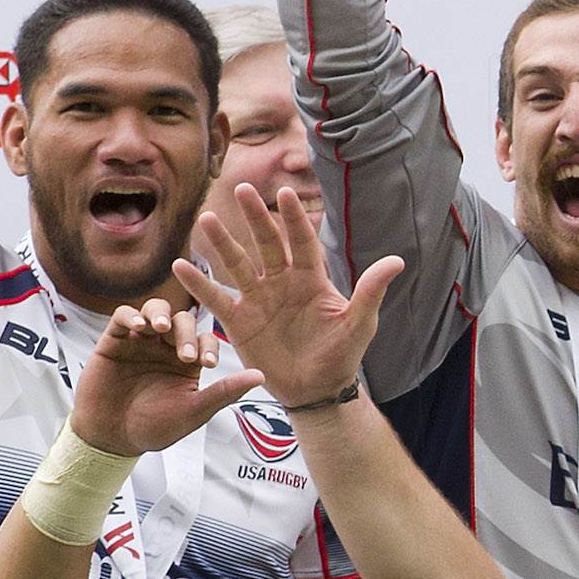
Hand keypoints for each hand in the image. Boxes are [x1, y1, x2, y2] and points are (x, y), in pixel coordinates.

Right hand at [69, 298, 264, 458]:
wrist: (112, 437)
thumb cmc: (154, 427)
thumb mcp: (194, 411)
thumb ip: (224, 391)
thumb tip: (261, 376)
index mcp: (189, 361)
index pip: (205, 340)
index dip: (209, 347)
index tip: (207, 364)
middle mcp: (166, 347)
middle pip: (182, 322)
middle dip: (186, 333)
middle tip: (185, 354)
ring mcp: (140, 341)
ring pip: (155, 310)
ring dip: (161, 314)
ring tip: (162, 327)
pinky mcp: (114, 340)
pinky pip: (123, 316)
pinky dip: (131, 315)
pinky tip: (138, 325)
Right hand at [174, 184, 401, 408]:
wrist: (317, 390)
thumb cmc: (342, 355)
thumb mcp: (360, 324)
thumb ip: (371, 291)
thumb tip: (398, 260)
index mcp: (311, 280)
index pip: (301, 242)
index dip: (293, 218)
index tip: (285, 192)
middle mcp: (282, 283)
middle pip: (266, 244)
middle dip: (255, 217)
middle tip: (241, 188)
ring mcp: (258, 300)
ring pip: (237, 265)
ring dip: (222, 243)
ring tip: (207, 219)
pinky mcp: (239, 321)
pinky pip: (216, 299)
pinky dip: (199, 284)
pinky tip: (181, 265)